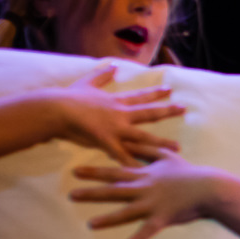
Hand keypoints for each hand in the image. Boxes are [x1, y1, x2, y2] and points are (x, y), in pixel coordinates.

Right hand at [55, 66, 185, 165]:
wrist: (55, 109)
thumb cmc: (68, 97)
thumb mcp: (87, 82)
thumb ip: (102, 75)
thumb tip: (113, 66)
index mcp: (115, 101)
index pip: (140, 96)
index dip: (155, 93)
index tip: (170, 90)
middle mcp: (119, 114)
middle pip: (148, 113)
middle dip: (167, 111)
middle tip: (184, 109)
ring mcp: (114, 128)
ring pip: (143, 137)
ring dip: (161, 143)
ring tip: (177, 148)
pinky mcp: (106, 141)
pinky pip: (123, 156)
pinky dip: (134, 165)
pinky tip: (146, 172)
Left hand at [69, 149, 229, 238]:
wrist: (208, 187)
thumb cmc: (188, 172)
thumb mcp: (167, 157)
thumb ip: (146, 150)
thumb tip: (130, 143)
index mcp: (144, 176)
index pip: (114, 173)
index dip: (94, 172)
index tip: (75, 171)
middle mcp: (144, 190)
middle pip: (113, 191)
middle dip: (91, 193)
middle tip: (71, 195)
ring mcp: (152, 204)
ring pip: (125, 212)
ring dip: (107, 219)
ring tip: (90, 224)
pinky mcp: (163, 218)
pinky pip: (147, 231)